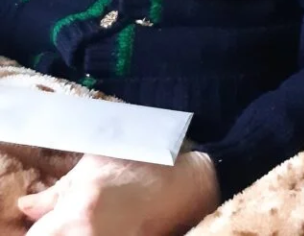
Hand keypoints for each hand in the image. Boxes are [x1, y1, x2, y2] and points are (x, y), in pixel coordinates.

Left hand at [18, 150, 218, 235]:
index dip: (37, 230)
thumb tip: (26, 208)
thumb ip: (57, 190)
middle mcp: (89, 234)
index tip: (45, 223)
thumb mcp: (96, 163)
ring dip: (74, 233)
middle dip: (54, 233)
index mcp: (78, 208)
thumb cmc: (143, 163)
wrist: (188, 182)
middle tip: (66, 222)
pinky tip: (103, 228)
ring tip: (91, 222)